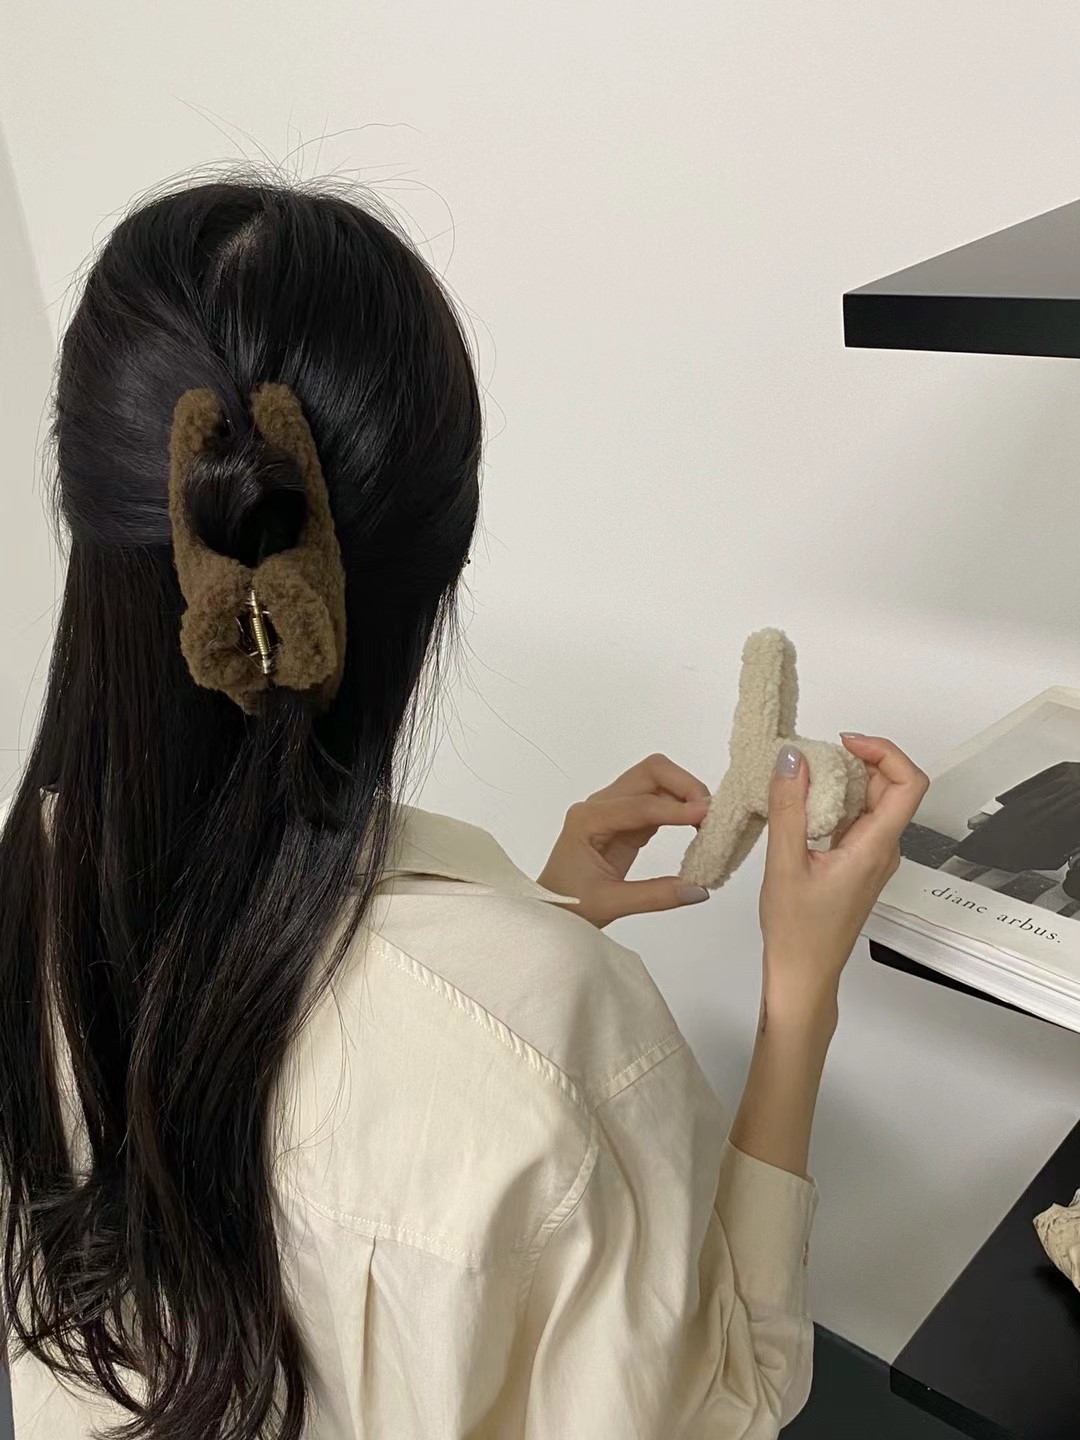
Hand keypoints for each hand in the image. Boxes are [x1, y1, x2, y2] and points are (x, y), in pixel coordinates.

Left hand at [537, 754, 712, 927]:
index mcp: (588, 820)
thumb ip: (656, 896)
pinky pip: (657, 803)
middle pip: (649, 773)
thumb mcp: (611, 904)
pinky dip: (679, 809)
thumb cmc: (569, 905)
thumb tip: (699, 889)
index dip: (675, 809)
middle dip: (684, 785)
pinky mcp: (626, 821)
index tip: (706, 817)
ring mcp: (613, 809)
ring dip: (685, 794)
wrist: (550, 909)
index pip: (639, 804)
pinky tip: (695, 827)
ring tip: (708, 822)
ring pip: (656, 782)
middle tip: (709, 814)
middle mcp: (599, 805)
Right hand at [759, 733, 928, 1026]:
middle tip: (816, 757)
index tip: (847, 743)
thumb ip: (789, 807)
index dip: (884, 752)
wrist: (803, 975)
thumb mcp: (784, 863)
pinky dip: (835, 803)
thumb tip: (793, 760)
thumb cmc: (797, 932)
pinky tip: (803, 807)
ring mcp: (873, 858)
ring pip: (873, 803)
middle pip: (892, 787)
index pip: (908, 783)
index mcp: (875, 848)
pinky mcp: (859, 865)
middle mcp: (883, 851)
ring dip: (844, 782)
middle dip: (858, 761)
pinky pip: (858, 821)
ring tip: (803, 779)